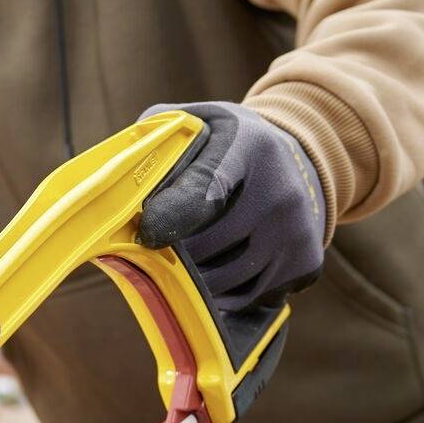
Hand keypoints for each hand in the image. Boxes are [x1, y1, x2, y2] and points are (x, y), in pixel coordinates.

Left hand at [137, 100, 325, 308]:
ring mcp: (297, 231)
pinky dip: (221, 293)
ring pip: (220, 280)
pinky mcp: (306, 264)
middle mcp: (281, 191)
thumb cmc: (228, 144)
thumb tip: (117, 186)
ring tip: (187, 253)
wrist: (303, 159)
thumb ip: (155, 143)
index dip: (168, 215)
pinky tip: (217, 267)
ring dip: (192, 276)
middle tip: (158, 242)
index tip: (146, 232)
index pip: (205, 189)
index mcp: (249, 147)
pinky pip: (244, 299)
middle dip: (170, 250)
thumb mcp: (196, 123)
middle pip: (204, 246)